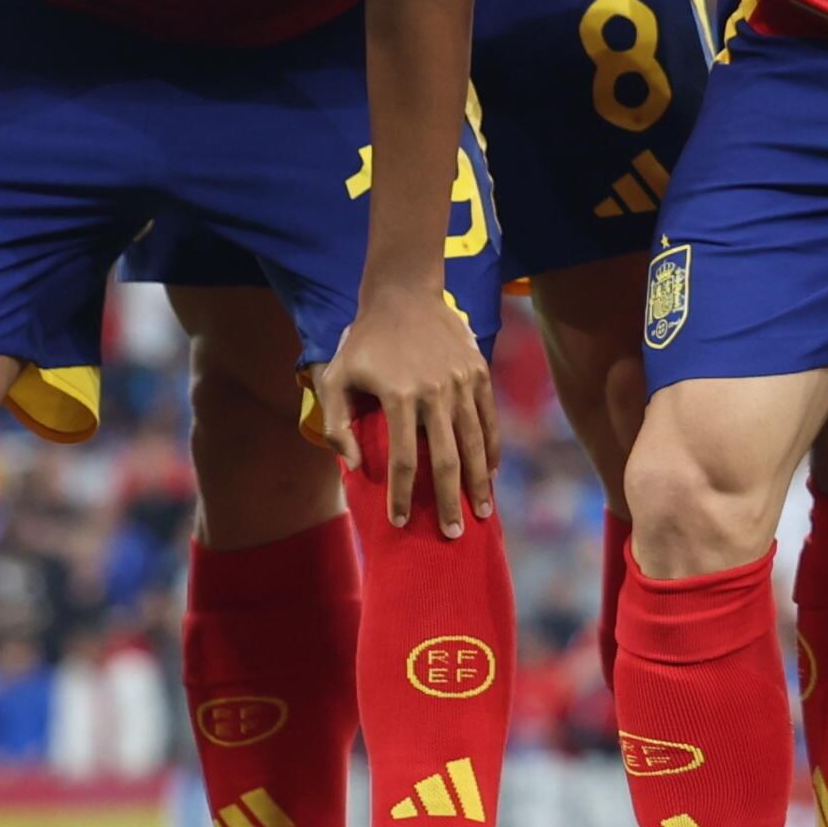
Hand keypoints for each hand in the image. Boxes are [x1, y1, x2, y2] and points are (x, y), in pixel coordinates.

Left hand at [324, 277, 494, 537]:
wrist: (404, 292)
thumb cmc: (364, 341)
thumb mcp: (335, 377)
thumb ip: (337, 425)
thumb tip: (356, 466)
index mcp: (399, 396)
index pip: (404, 460)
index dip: (402, 495)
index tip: (400, 522)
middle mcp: (436, 392)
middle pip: (447, 460)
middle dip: (449, 502)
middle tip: (451, 534)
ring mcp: (462, 382)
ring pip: (475, 443)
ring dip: (478, 483)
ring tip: (480, 514)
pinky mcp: (479, 372)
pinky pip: (489, 419)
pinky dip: (491, 449)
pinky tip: (490, 474)